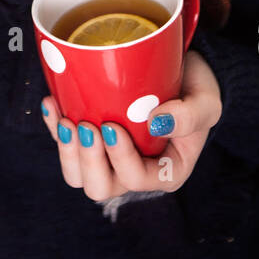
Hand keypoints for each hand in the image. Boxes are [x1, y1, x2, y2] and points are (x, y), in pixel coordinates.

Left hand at [40, 48, 221, 201]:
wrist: (183, 71)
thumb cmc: (197, 90)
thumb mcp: (205, 103)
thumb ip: (188, 116)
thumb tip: (155, 123)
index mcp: (165, 173)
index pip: (135, 179)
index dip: (119, 158)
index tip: (111, 126)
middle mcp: (134, 171)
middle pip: (100, 187)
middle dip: (88, 160)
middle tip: (85, 126)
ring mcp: (110, 158)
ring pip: (77, 176)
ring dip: (67, 151)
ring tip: (66, 121)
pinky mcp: (93, 139)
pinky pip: (66, 145)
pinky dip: (54, 127)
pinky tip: (52, 104)